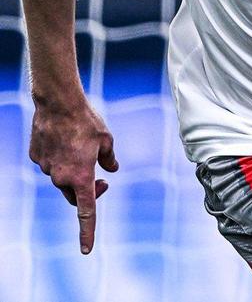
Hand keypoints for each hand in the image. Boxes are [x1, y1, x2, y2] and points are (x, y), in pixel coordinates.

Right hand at [29, 98, 118, 253]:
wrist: (58, 102)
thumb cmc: (86, 120)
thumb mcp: (106, 139)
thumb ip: (109, 157)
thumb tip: (112, 169)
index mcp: (81, 177)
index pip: (86, 212)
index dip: (87, 232)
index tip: (86, 251)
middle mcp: (61, 177)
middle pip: (74, 195)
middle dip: (87, 191)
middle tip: (102, 179)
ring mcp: (46, 168)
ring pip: (60, 178)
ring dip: (72, 170)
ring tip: (80, 144)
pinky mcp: (36, 157)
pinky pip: (49, 162)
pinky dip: (58, 156)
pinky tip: (63, 137)